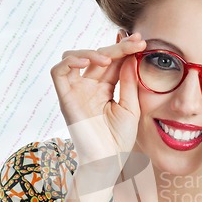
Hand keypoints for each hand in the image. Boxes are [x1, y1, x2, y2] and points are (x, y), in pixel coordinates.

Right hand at [50, 33, 145, 163]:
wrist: (107, 160)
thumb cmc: (119, 139)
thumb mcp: (130, 107)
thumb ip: (129, 82)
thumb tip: (130, 56)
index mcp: (105, 89)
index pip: (113, 62)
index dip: (125, 50)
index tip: (142, 41)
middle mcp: (89, 87)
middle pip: (98, 57)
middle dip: (117, 47)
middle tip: (135, 41)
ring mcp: (76, 91)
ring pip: (75, 58)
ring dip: (92, 52)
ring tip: (108, 58)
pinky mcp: (65, 98)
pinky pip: (59, 72)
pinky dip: (70, 61)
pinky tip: (88, 62)